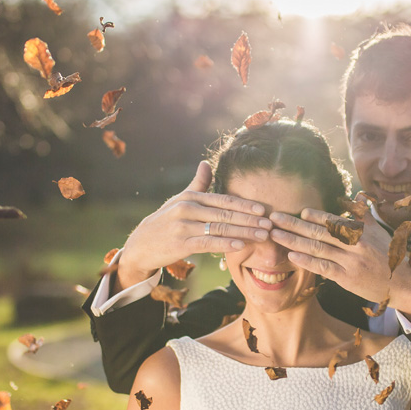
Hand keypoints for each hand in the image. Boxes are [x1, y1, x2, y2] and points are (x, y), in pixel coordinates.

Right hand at [114, 161, 271, 288]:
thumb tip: (206, 163)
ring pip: (220, 228)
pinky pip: (207, 243)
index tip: (263, 209)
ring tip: (262, 236)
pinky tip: (240, 246)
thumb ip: (197, 184)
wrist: (141, 244)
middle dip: (250, 219)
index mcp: (191, 197)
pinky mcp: (180, 244)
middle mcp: (187, 209)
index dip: (245, 204)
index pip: (223, 200)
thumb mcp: (180, 200)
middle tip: (270, 223)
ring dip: (244, 232)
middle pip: (225, 213)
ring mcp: (183, 226)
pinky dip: (225, 244)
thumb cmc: (165, 221)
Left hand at [269, 208, 410, 316]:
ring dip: (293, 241)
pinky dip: (306, 262)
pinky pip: (323, 268)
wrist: (403, 282)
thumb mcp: (379, 230)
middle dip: (294, 224)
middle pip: (319, 232)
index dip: (315, 216)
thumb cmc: (389, 254)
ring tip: (275, 235)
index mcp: (362, 230)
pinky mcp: (347, 278)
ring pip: (317, 249)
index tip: (298, 211)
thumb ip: (364, 213)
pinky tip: (291, 256)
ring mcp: (350, 262)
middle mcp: (355, 244)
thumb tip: (357, 194)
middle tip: (274, 218)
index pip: (334, 220)